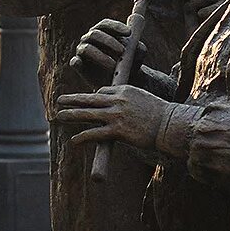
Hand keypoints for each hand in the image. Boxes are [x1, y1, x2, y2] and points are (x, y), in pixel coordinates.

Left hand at [54, 85, 168, 150]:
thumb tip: (115, 107)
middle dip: (73, 99)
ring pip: (88, 113)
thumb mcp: (142, 100)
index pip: (102, 91)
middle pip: (90, 98)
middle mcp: (118, 100)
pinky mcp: (118, 131)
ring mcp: (117, 115)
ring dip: (72, 114)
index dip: (94, 98)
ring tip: (59, 116)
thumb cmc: (159, 115)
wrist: (170, 125)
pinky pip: (95, 133)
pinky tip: (74, 140)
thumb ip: (127, 100)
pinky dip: (83, 137)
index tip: (88, 102)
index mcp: (124, 90)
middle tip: (59, 100)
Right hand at [70, 18, 145, 87]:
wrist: (118, 82)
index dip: (116, 26)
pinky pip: (75, 62)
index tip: (129, 33)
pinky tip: (81, 64)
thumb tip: (138, 46)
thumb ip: (139, 49)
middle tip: (122, 51)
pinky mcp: (78, 65)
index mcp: (103, 31)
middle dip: (109, 41)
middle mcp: (90, 38)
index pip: (106, 24)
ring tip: (113, 66)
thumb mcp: (137, 56)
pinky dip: (77, 62)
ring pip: (87, 49)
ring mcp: (82, 51)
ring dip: (101, 56)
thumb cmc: (128, 64)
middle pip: (95, 34)